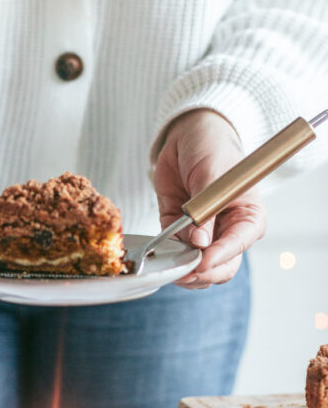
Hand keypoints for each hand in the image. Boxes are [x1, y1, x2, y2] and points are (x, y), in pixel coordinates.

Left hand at [153, 109, 266, 287]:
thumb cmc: (212, 149)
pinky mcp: (180, 231)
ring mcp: (204, 234)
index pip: (238, 246)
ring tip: (169, 262)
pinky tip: (160, 252)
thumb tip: (199, 243)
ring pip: (198, 267)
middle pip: (221, 266)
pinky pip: (174, 252)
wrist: (189, 135)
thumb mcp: (211, 176)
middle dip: (202, 271)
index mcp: (248, 218)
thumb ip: (205, 211)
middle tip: (182, 270)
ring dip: (183, 269)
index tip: (201, 261)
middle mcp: (228, 231)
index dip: (219, 258)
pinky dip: (167, 256)